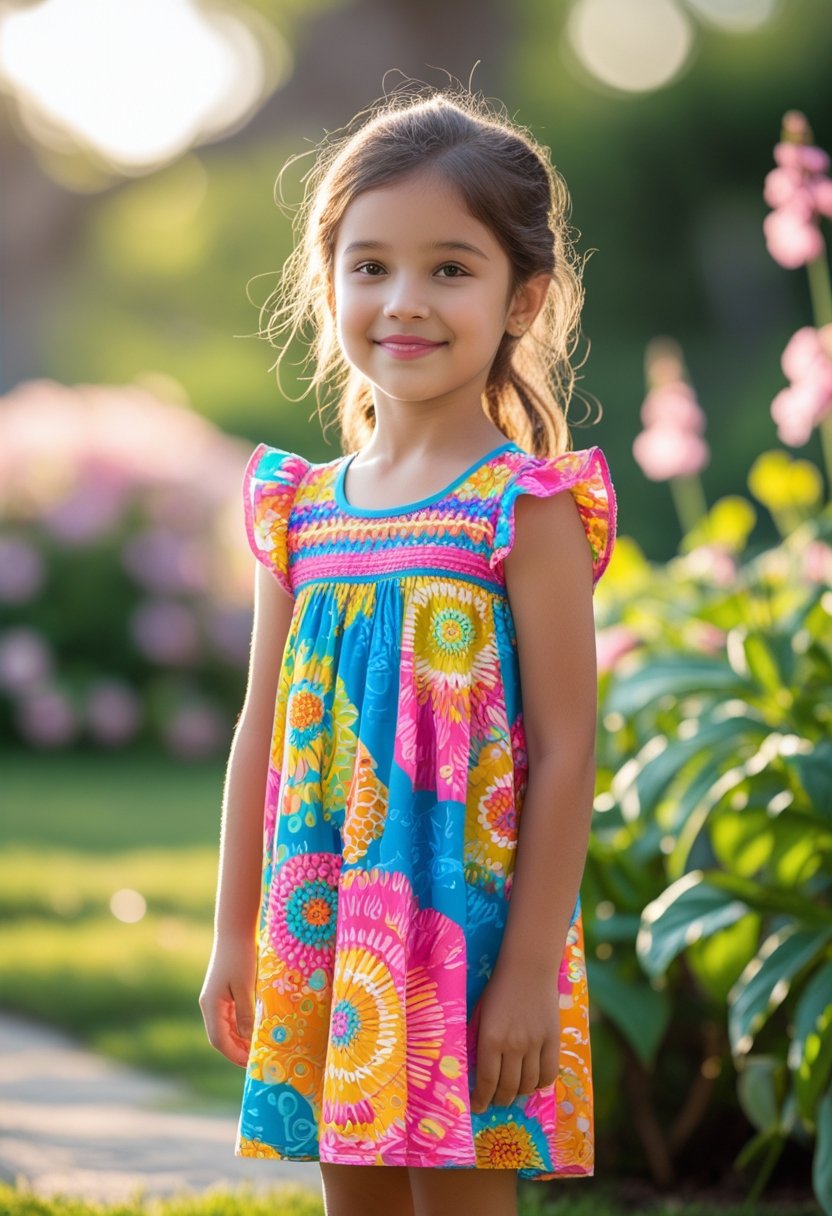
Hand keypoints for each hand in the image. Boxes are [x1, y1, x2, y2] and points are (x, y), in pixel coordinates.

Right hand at [199, 935, 256, 1067]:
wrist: (234, 932)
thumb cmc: (240, 957)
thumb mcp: (245, 986)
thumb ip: (245, 1013)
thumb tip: (246, 1038)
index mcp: (211, 1005)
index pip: (218, 1040)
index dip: (233, 1055)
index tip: (250, 1064)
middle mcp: (210, 1006)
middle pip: (220, 1037)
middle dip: (236, 1051)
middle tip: (257, 1060)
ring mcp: (215, 1000)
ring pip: (225, 1029)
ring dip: (238, 1041)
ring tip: (257, 1050)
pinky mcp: (222, 994)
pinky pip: (229, 1018)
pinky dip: (239, 1028)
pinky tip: (253, 1031)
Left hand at [469, 958, 560, 1113]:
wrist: (527, 967)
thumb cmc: (498, 988)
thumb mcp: (480, 1014)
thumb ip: (479, 1041)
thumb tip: (477, 1070)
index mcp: (491, 1038)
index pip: (487, 1081)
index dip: (481, 1099)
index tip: (477, 1106)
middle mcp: (514, 1045)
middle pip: (508, 1087)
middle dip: (499, 1099)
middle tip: (494, 1101)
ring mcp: (535, 1043)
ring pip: (529, 1084)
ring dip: (519, 1093)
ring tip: (512, 1091)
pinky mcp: (552, 1039)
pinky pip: (549, 1073)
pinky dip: (540, 1084)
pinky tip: (533, 1082)